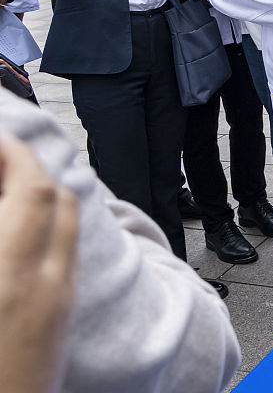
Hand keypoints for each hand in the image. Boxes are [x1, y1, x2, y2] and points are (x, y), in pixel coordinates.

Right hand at [0, 134, 79, 392]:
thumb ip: (2, 228)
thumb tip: (3, 202)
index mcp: (11, 274)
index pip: (31, 189)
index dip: (12, 153)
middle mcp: (46, 283)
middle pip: (56, 200)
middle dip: (24, 168)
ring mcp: (58, 302)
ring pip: (65, 226)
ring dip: (36, 196)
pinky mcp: (58, 321)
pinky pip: (63, 254)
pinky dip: (42, 227)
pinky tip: (9, 232)